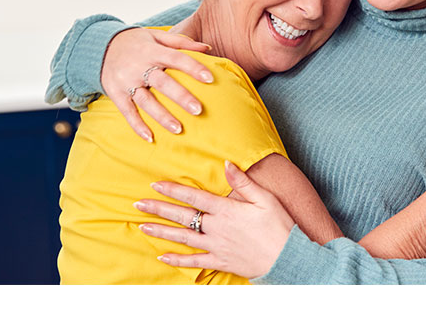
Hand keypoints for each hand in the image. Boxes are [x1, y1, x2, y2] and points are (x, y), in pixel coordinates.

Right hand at [102, 27, 212, 140]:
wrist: (99, 46)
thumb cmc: (136, 42)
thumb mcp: (156, 35)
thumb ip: (181, 42)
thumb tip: (208, 48)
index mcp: (152, 50)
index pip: (176, 58)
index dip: (193, 67)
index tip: (210, 78)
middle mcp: (139, 66)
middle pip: (162, 83)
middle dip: (180, 97)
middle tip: (198, 110)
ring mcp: (126, 81)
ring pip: (146, 101)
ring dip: (162, 116)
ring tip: (178, 129)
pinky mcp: (115, 93)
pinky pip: (127, 111)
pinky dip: (137, 126)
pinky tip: (150, 138)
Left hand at [135, 161, 293, 278]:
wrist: (287, 257)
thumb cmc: (279, 225)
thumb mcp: (265, 198)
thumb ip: (243, 182)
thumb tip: (226, 163)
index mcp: (226, 210)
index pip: (194, 196)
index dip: (173, 190)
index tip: (155, 184)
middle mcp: (216, 228)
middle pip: (182, 216)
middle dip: (159, 209)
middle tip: (138, 204)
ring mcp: (216, 246)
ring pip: (183, 238)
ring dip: (161, 232)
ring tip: (142, 227)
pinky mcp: (220, 261)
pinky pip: (194, 261)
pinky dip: (178, 260)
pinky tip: (163, 256)